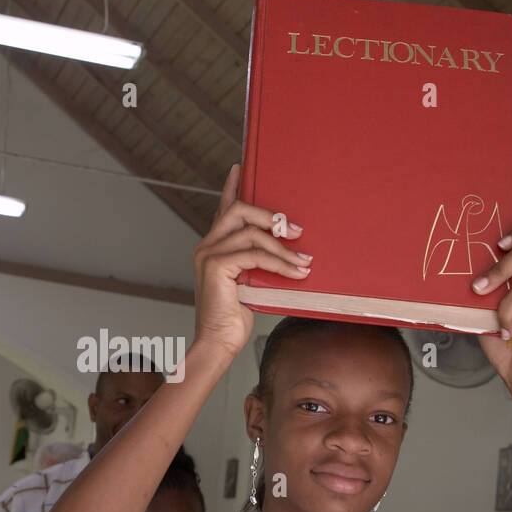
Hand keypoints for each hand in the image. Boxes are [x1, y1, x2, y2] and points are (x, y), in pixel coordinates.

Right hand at [193, 164, 312, 357]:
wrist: (219, 343)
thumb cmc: (235, 318)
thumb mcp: (251, 282)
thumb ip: (258, 262)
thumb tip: (289, 248)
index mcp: (212, 247)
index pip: (224, 210)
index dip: (232, 187)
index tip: (241, 168)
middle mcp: (206, 246)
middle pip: (239, 211)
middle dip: (271, 216)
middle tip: (296, 231)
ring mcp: (208, 254)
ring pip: (251, 233)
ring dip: (283, 247)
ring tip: (305, 261)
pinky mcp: (216, 266)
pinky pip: (255, 254)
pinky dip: (279, 263)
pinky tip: (296, 273)